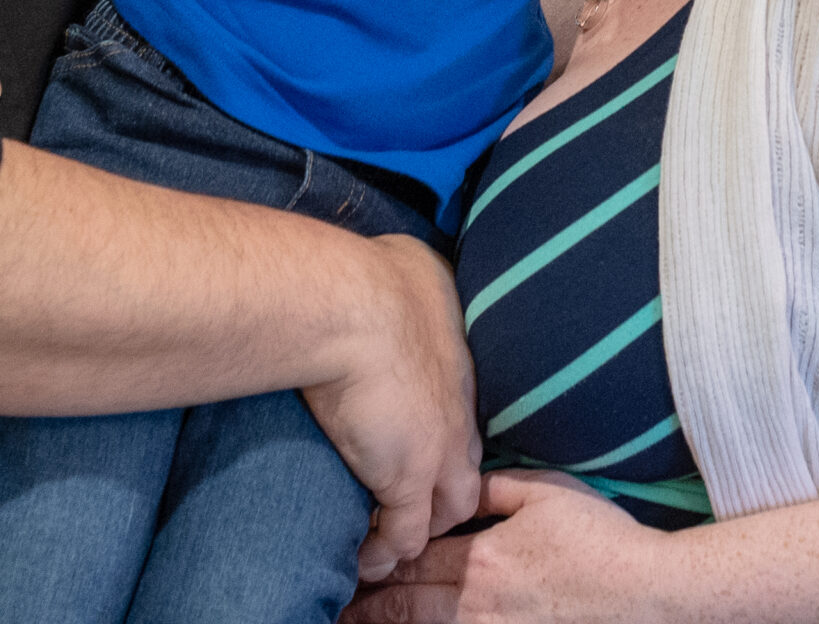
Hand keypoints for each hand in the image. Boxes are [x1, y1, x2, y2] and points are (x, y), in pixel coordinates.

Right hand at [302, 234, 483, 582]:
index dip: (441, 433)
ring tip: (389, 540)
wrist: (351, 306)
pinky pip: (405, 535)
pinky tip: (366, 559)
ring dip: (421, 526)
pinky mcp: (407, 479)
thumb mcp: (409, 260)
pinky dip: (387, 551)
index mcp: (460, 358)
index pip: (461, 411)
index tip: (413, 439)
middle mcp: (459, 407)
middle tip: (410, 500)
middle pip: (467, 467)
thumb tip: (386, 263)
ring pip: (447, 508)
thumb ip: (408, 272)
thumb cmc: (370, 274)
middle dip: (444, 489)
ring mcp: (438, 449)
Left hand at [342, 470, 663, 622]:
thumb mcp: (546, 494)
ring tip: (355, 623)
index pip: (412, 558)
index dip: (376, 561)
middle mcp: (478, 603)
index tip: (347, 561)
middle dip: (365, 605)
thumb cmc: (602, 540)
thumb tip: (458, 483)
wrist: (650, 594)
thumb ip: (494, 488)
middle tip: (333, 605)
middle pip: (406, 605)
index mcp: (482, 557)